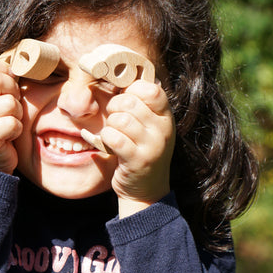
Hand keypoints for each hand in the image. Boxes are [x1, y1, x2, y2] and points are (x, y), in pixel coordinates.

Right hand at [0, 57, 22, 173]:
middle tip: (10, 108)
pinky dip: (16, 130)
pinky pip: (11, 123)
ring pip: (9, 102)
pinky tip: (9, 136)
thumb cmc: (0, 127)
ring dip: (16, 114)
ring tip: (9, 123)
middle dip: (13, 92)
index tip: (5, 86)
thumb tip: (15, 62)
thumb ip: (0, 79)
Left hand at [100, 79, 174, 216]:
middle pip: (129, 102)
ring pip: (120, 119)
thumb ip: (139, 107)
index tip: (126, 101)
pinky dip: (107, 139)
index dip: (132, 91)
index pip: (152, 89)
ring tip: (114, 135)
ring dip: (110, 125)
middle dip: (114, 108)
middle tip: (114, 120)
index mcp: (165, 117)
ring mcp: (152, 146)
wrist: (147, 191)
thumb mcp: (149, 128)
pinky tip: (111, 145)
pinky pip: (114, 138)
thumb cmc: (142, 153)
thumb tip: (119, 82)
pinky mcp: (138, 160)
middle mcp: (163, 129)